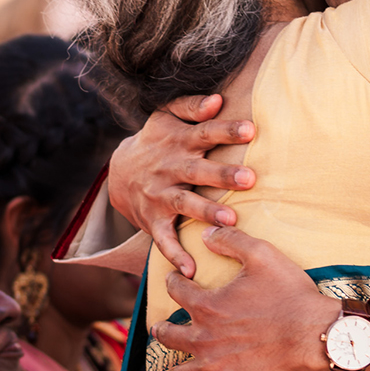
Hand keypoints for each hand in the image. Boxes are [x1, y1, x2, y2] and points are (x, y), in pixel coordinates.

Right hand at [106, 94, 255, 277]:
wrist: (118, 172)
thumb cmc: (157, 141)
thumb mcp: (166, 116)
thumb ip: (192, 106)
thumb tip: (218, 100)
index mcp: (178, 142)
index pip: (204, 133)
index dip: (225, 130)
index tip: (250, 129)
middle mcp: (169, 168)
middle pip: (197, 171)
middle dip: (222, 175)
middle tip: (250, 179)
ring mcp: (160, 195)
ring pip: (184, 203)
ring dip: (206, 212)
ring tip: (230, 220)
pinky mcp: (153, 219)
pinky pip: (164, 239)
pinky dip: (175, 255)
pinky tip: (191, 270)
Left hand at [152, 226, 339, 370]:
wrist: (317, 337)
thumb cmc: (292, 296)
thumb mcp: (262, 255)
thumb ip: (232, 241)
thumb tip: (206, 233)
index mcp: (207, 305)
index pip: (177, 290)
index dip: (173, 282)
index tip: (172, 281)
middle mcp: (202, 337)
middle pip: (169, 335)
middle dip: (162, 331)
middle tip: (160, 331)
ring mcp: (213, 366)